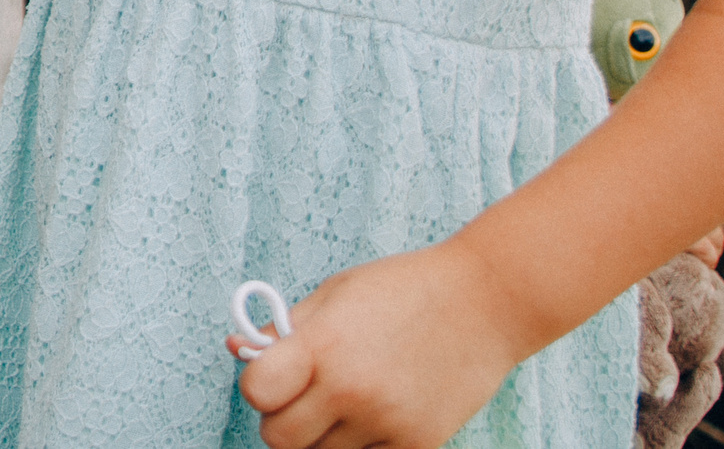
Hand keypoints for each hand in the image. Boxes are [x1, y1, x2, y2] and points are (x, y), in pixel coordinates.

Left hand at [233, 243, 528, 448]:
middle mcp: (352, 389)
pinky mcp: (419, 444)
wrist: (485, 302)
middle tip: (302, 398)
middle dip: (282, 420)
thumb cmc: (401, 290)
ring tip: (345, 400)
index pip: (257, 392)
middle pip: (279, 439)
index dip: (259, 387)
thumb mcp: (334, 295)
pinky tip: (375, 414)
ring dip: (322, 436)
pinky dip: (362, 446)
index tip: (273, 377)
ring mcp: (387, 421)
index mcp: (323, 344)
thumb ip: (284, 329)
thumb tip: (237, 350)